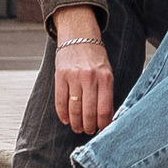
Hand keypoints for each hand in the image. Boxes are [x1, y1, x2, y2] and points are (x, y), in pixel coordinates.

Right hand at [51, 7, 114, 134]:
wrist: (79, 36)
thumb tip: (105, 119)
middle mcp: (90, 77)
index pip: (105, 109)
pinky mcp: (60, 76)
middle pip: (89, 112)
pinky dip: (63, 114)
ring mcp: (74, 76)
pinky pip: (60, 101)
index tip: (101, 130)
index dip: (102, 125)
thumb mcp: (106, 73)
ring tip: (77, 128)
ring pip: (74, 109)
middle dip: (89, 127)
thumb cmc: (95, 58)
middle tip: (88, 131)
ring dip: (76, 123)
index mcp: (105, 78)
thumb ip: (106, 93)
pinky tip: (66, 120)